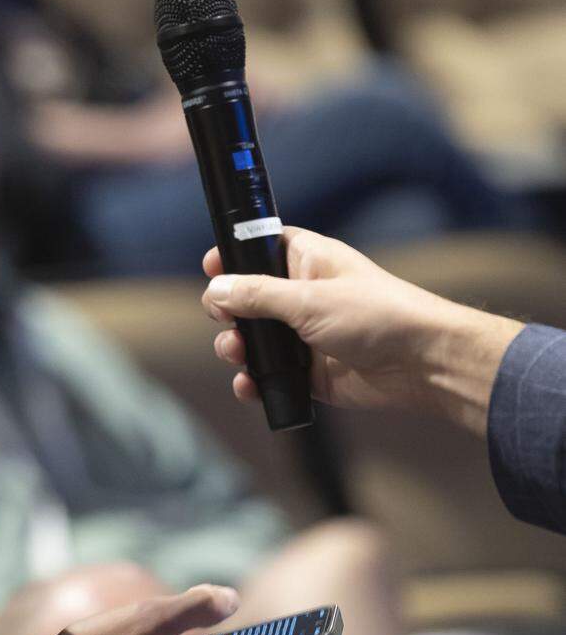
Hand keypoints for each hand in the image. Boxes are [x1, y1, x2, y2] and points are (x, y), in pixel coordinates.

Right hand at [201, 226, 522, 431]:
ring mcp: (304, 334)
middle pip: (246, 298)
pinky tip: (249, 386)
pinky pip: (269, 374)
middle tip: (225, 322)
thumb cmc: (377, 315)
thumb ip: (257, 296)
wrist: (423, 364)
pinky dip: (253, 381)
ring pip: (253, 339)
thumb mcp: (309, 299)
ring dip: (235, 348)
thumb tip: (215, 291)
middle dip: (227, 312)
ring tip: (236, 355)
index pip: (258, 248)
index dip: (233, 257)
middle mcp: (302, 295)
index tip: (211, 269)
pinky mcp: (309, 371)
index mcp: (306, 261)